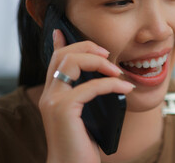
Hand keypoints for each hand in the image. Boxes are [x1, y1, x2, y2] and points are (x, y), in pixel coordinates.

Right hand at [39, 29, 133, 162]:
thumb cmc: (83, 144)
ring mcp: (53, 101)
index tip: (62, 30)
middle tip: (107, 54)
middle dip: (87, 47)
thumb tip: (108, 79)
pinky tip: (125, 90)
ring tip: (117, 72)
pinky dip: (111, 85)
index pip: (54, 59)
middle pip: (62, 54)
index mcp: (53, 93)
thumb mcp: (88, 113)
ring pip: (71, 62)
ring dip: (99, 62)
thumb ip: (90, 95)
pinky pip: (90, 86)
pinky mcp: (63, 110)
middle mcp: (49, 94)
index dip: (59, 42)